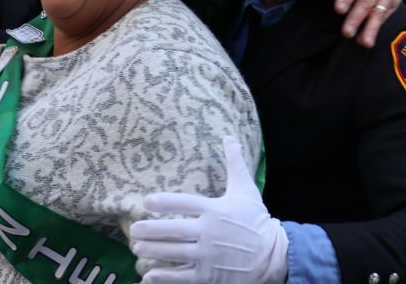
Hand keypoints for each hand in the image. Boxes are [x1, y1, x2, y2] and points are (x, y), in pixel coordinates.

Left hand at [130, 137, 286, 283]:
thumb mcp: (246, 189)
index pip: (183, 203)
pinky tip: (149, 275)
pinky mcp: (208, 275)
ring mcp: (207, 255)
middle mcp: (208, 232)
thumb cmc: (255, 219)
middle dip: (149, 230)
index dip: (163, 202)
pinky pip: (181, 277)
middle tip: (134, 230)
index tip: (147, 201)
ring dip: (151, 250)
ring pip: (172, 253)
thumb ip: (235, 163)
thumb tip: (229, 137)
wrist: (272, 254)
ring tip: (137, 247)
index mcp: (215, 210)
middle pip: (172, 230)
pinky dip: (163, 277)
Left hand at [324, 0, 401, 47]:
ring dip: (370, 28)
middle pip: (366, 1)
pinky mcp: (393, 4)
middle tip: (346, 33)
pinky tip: (366, 40)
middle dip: (356, 18)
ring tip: (364, 43)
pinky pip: (384, 18)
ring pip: (378, 12)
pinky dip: (375, 29)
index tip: (339, 10)